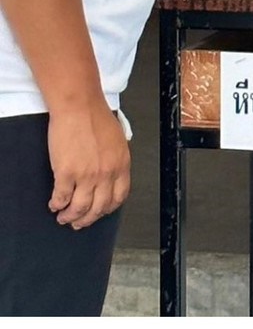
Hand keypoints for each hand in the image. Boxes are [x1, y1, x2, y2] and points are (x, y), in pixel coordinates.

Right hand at [48, 101, 130, 229]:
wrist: (79, 105)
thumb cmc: (95, 115)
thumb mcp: (117, 139)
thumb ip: (115, 158)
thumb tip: (110, 172)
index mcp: (121, 164)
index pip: (119, 196)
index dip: (107, 208)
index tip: (100, 212)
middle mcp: (106, 173)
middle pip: (99, 207)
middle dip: (88, 219)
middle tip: (79, 222)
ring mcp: (87, 175)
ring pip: (80, 208)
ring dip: (71, 217)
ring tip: (64, 217)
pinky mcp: (67, 173)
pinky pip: (61, 197)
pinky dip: (57, 205)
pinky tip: (54, 205)